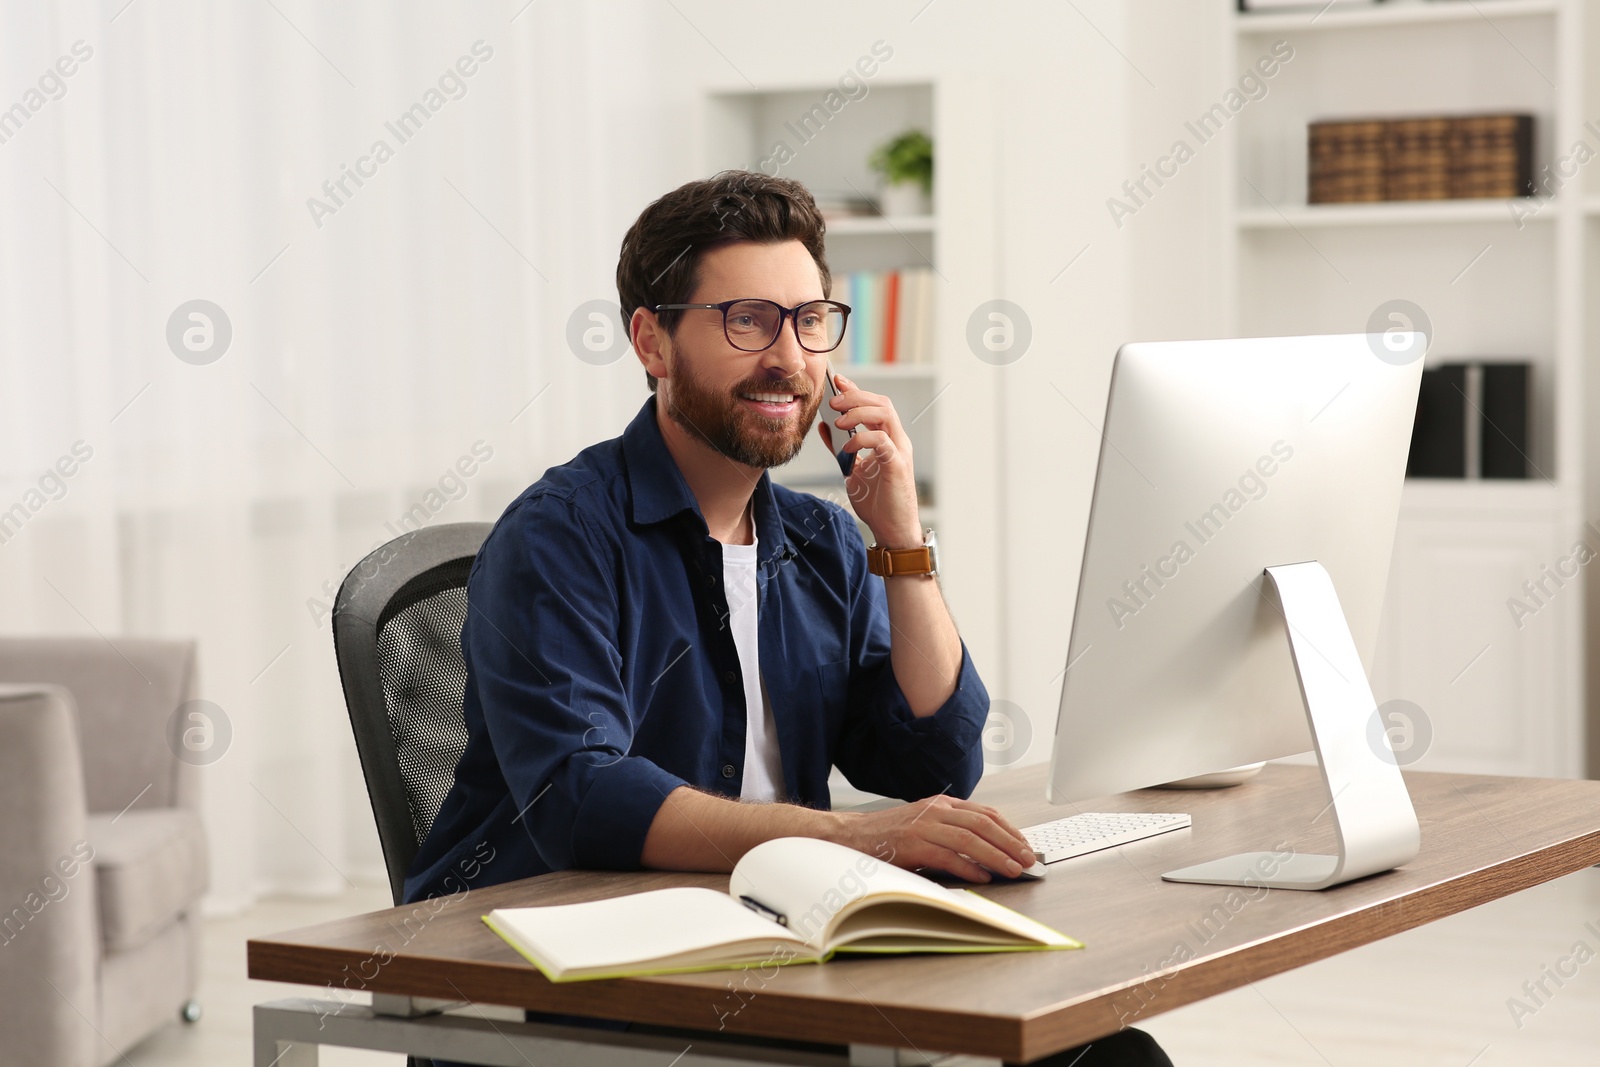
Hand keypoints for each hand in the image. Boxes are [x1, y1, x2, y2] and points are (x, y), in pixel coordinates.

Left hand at [815, 373, 921, 548]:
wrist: (891, 529)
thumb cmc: (877, 502)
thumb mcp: (852, 470)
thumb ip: (841, 448)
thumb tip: (824, 427)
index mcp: (888, 439)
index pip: (875, 405)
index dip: (857, 390)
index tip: (837, 381)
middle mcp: (897, 441)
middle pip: (882, 403)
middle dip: (856, 397)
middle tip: (833, 401)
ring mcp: (899, 451)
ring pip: (885, 415)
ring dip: (858, 412)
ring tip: (838, 420)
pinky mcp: (897, 465)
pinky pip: (882, 440)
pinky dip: (862, 439)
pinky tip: (847, 448)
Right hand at [832, 794, 1035, 882]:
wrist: (853, 835)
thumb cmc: (890, 835)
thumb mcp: (925, 823)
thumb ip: (952, 830)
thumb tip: (988, 852)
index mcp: (942, 804)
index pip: (986, 813)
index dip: (1010, 830)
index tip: (1025, 845)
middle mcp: (935, 810)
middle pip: (983, 824)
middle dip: (1010, 843)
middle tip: (1027, 859)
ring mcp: (923, 826)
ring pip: (970, 838)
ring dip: (996, 855)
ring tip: (1012, 869)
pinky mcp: (912, 844)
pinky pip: (947, 856)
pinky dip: (968, 867)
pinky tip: (983, 877)